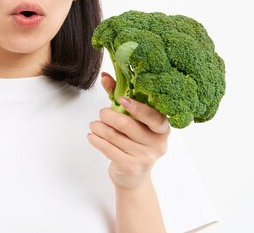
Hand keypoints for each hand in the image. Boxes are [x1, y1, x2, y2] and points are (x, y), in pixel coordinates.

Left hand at [87, 72, 169, 189]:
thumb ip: (119, 96)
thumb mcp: (131, 119)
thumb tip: (105, 76)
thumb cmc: (133, 142)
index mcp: (162, 128)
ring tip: (93, 125)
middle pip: (128, 125)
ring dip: (99, 128)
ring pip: (115, 137)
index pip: (154, 117)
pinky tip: (91, 136)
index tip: (122, 100)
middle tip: (101, 113)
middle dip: (109, 116)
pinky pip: (109, 150)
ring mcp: (146, 157)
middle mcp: (158, 143)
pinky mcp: (131, 167)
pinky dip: (97, 140)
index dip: (138, 108)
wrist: (133, 176)